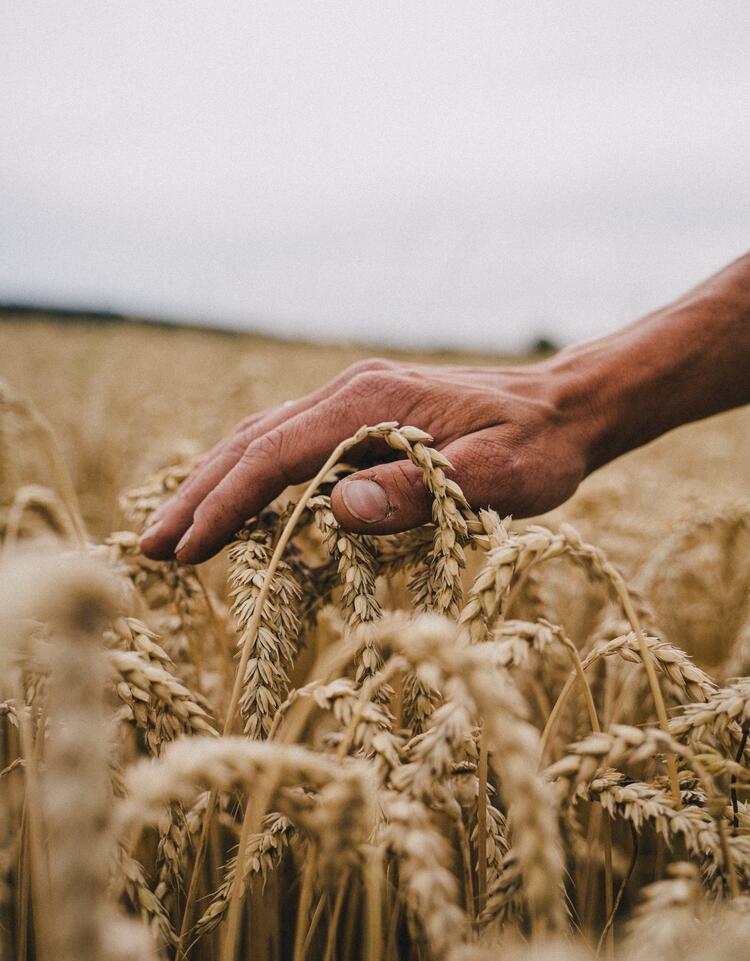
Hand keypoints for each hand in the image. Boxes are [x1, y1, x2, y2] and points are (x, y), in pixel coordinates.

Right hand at [139, 356, 594, 563]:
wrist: (564, 408)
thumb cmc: (538, 448)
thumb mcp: (495, 475)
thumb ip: (418, 490)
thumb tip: (336, 508)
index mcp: (370, 403)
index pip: (275, 457)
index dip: (225, 505)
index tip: (185, 550)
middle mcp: (349, 393)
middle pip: (249, 443)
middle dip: (197, 496)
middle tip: (150, 548)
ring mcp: (352, 401)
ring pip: (260, 440)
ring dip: (212, 485)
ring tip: (172, 531)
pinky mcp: (361, 417)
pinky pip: (286, 444)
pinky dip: (247, 475)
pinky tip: (232, 502)